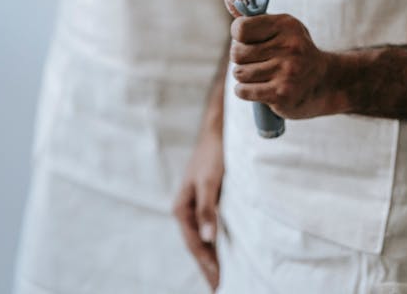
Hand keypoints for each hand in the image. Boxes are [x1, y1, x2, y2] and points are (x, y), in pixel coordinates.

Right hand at [174, 126, 223, 290]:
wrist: (218, 130)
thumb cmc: (213, 153)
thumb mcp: (210, 181)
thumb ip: (208, 209)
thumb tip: (208, 238)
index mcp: (182, 207)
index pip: (194, 243)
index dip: (206, 263)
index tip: (218, 281)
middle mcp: (187, 209)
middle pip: (197, 244)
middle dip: (207, 266)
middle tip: (219, 288)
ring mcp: (197, 205)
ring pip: (204, 237)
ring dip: (212, 255)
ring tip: (221, 276)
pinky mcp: (208, 200)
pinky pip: (210, 226)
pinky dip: (216, 241)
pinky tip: (225, 250)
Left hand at [225, 0, 340, 119]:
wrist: (324, 80)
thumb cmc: (293, 49)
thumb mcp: (278, 26)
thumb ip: (250, 12)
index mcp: (286, 25)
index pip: (240, 28)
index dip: (238, 36)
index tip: (248, 39)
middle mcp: (289, 47)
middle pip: (237, 53)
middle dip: (241, 58)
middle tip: (257, 59)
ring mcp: (287, 72)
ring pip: (239, 73)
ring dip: (244, 75)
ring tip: (261, 74)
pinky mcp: (282, 94)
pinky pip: (242, 91)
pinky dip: (245, 90)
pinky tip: (261, 87)